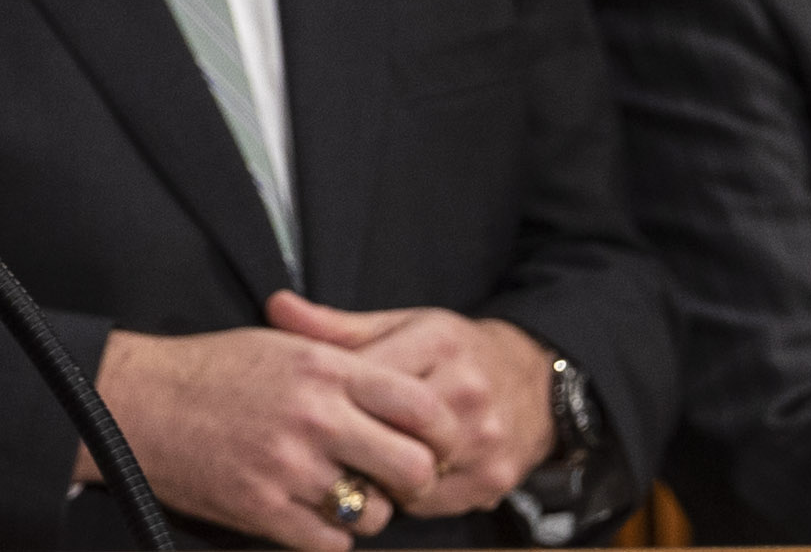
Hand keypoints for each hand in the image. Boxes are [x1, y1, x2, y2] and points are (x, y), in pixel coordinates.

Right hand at [79, 316, 448, 544]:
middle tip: (399, 479)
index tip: (434, 442)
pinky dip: (332, 534)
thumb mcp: (284, 346)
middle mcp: (315, 417)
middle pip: (413, 467)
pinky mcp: (264, 510)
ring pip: (375, 513)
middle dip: (416, 480)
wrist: (140, 402)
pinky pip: (332, 542)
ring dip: (369, 509)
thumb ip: (345, 365)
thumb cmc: (212, 369)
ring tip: (345, 492)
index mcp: (325, 369)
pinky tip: (314, 513)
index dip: (441, 431)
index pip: (421, 407)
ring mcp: (290, 467)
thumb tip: (406, 392)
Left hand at [265, 296, 559, 516]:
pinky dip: (407, 497)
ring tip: (359, 460)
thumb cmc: (453, 350)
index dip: (332, 396)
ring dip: (378, 473)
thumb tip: (275, 306)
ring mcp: (484, 440)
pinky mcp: (494, 481)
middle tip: (327, 444)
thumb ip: (337, 326)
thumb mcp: (402, 324)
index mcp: (439, 343)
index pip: (367, 377)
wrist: (535, 381)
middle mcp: (466, 391)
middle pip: (388, 432)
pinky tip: (394, 478)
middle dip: (354, 442)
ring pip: (408, 476)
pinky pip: (432, 503)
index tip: (309, 404)